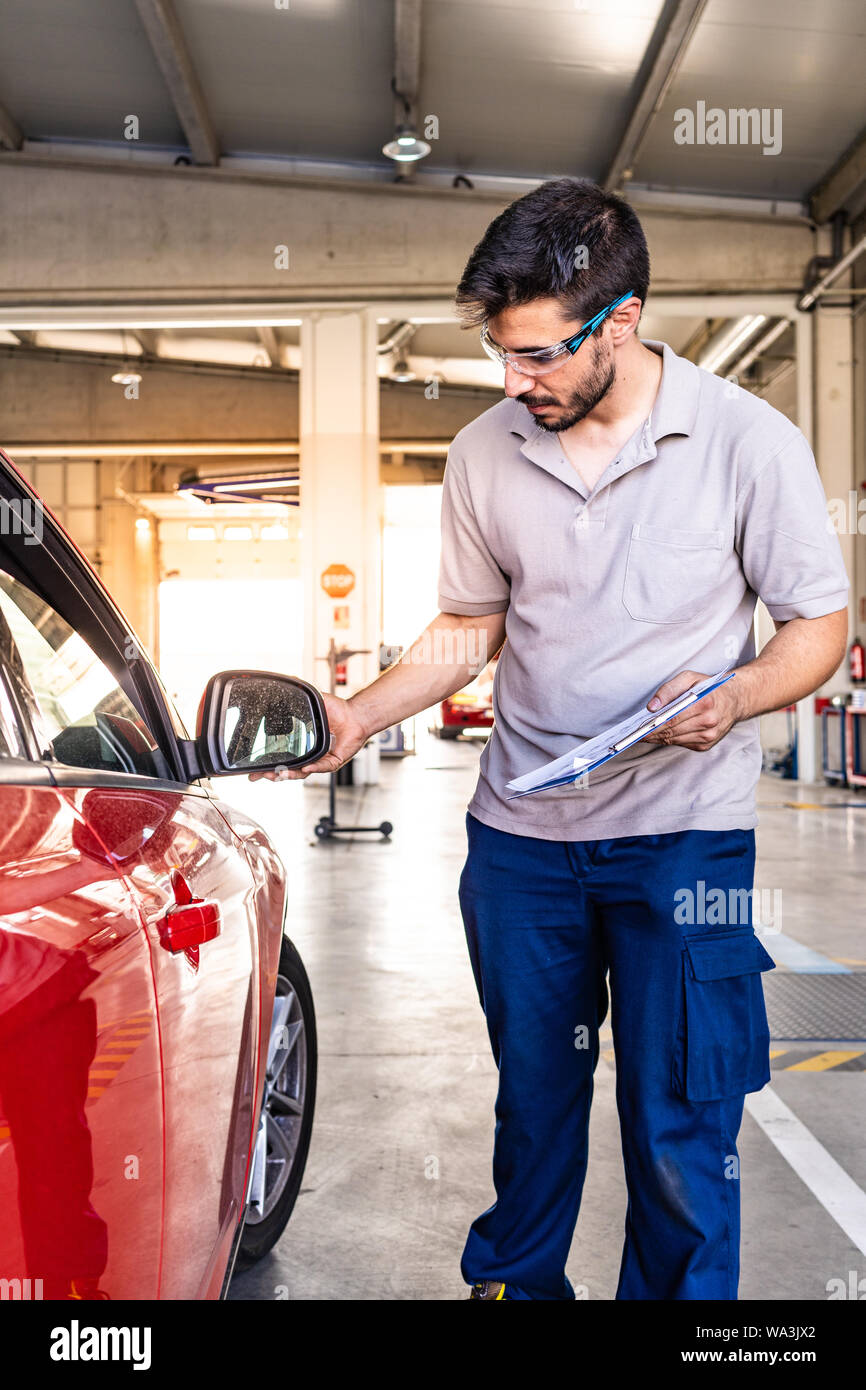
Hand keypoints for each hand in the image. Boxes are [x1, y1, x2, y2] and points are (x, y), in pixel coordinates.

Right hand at [248, 692, 369, 781]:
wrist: (355, 715)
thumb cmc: (337, 711)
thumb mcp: (313, 702)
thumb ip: (299, 694)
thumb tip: (288, 679)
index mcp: (302, 746)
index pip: (280, 759)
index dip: (266, 765)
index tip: (252, 770)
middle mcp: (310, 756)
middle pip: (287, 770)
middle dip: (272, 774)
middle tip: (258, 776)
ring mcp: (321, 760)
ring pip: (303, 773)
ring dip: (290, 774)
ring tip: (278, 774)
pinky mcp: (334, 761)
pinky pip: (323, 767)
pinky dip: (314, 767)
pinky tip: (305, 767)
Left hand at [642, 670, 742, 752]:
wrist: (735, 700)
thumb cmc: (709, 686)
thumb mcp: (689, 677)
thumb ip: (669, 689)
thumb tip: (652, 706)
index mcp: (704, 703)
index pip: (672, 719)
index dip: (652, 725)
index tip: (637, 728)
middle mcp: (709, 722)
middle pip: (671, 732)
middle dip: (651, 733)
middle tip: (634, 733)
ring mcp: (708, 736)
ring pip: (674, 740)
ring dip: (657, 738)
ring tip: (642, 734)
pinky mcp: (706, 745)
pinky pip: (681, 743)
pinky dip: (669, 739)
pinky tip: (659, 735)